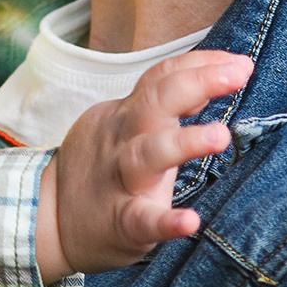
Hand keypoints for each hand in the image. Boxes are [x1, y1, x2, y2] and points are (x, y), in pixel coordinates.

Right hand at [36, 49, 254, 281]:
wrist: (47, 219)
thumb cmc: (100, 169)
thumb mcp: (120, 125)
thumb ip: (161, 104)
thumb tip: (212, 78)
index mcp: (126, 117)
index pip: (161, 78)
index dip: (200, 64)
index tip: (239, 62)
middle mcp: (123, 141)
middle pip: (155, 102)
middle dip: (196, 83)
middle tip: (238, 73)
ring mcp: (120, 181)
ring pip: (147, 155)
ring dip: (183, 142)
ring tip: (220, 136)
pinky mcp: (121, 223)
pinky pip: (141, 220)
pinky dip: (165, 221)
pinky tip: (190, 220)